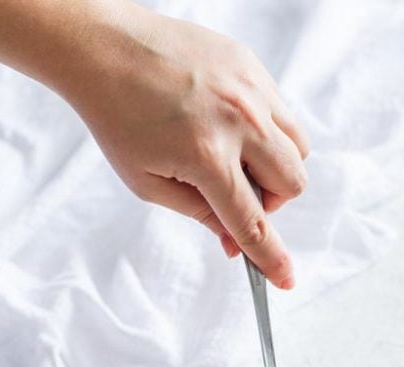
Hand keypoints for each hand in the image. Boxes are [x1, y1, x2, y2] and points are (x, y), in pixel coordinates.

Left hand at [63, 4, 308, 286]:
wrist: (104, 49)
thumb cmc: (118, 117)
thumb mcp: (149, 183)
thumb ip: (200, 214)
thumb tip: (235, 243)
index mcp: (207, 155)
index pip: (252, 221)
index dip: (270, 258)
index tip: (285, 279)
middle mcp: (238, 119)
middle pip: (292, 183)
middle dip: (270, 202)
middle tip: (235, 195)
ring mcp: (250, 87)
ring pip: (298, 147)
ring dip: (275, 166)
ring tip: (235, 158)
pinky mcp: (251, 65)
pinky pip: (282, 112)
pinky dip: (266, 130)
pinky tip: (227, 124)